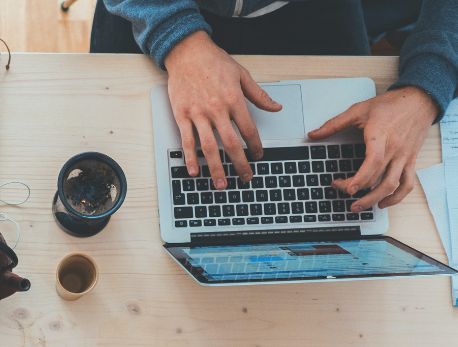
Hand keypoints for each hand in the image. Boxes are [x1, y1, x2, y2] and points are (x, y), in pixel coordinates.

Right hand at [164, 31, 281, 188]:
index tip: (258, 156)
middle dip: (240, 164)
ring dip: (216, 168)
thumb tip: (275, 107)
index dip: (255, 145)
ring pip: (209, 147)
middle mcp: (216, 109)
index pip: (248, 129)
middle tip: (246, 177)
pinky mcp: (182, 115)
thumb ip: (258, 95)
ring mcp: (197, 114)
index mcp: (233, 99)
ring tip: (222, 184)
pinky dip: (190, 158)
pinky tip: (195, 171)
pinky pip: (187, 141)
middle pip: (231, 143)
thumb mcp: (241, 74)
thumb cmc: (214, 61)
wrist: (187, 52)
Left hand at [308, 86, 437, 212]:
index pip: (374, 162)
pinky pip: (408, 183)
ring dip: (376, 199)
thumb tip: (313, 134)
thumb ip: (334, 124)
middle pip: (379, 178)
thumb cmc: (390, 105)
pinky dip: (397, 197)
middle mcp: (395, 149)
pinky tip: (383, 202)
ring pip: (393, 185)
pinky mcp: (411, 160)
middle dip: (358, 190)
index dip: (361, 178)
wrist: (419, 100)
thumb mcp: (359, 110)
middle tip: (341, 191)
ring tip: (359, 207)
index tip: (348, 188)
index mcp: (381, 136)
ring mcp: (404, 157)